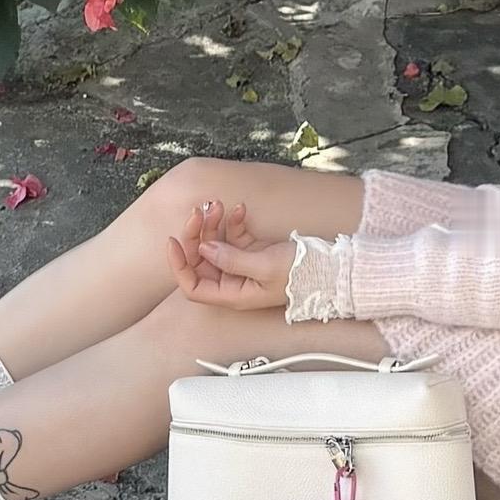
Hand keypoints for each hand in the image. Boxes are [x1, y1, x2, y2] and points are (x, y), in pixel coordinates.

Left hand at [166, 197, 295, 308]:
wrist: (326, 267)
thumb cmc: (299, 276)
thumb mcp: (264, 267)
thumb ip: (232, 258)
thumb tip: (204, 248)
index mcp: (232, 294)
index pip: (193, 286)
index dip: (179, 266)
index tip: (173, 241)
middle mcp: (233, 281)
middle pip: (201, 259)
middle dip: (196, 234)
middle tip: (200, 211)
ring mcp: (242, 264)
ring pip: (215, 243)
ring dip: (213, 223)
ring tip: (218, 205)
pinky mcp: (253, 250)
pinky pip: (234, 234)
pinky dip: (234, 220)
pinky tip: (240, 209)